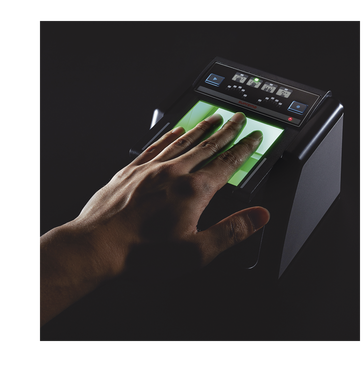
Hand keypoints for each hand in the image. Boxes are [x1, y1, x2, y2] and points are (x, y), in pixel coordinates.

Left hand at [72, 111, 269, 280]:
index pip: (226, 164)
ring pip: (182, 142)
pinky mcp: (131, 171)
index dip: (243, 149)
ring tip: (213, 118)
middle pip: (207, 147)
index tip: (253, 138)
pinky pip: (155, 146)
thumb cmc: (143, 252)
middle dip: (226, 131)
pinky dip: (168, 136)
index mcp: (192, 191)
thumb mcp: (196, 251)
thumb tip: (259, 217)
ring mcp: (150, 169)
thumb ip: (231, 231)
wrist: (97, 246)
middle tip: (237, 119)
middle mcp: (173, 173)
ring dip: (201, 129)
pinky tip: (175, 130)